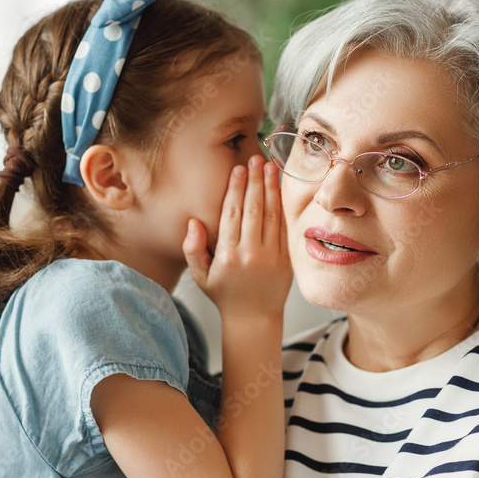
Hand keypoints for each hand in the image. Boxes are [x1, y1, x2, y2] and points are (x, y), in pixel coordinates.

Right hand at [183, 155, 291, 320]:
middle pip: (253, 209)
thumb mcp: (200, 275)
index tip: (238, 169)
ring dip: (271, 188)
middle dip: (255, 181)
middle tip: (255, 159)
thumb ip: (192, 248)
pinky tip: (281, 189)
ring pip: (272, 215)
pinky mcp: (286, 259)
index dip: (235, 189)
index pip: (232, 214)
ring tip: (270, 166)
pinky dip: (283, 206)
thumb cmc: (224, 294)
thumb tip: (193, 222)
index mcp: (228, 256)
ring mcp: (272, 256)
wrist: (254, 318)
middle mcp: (251, 254)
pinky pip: (284, 227)